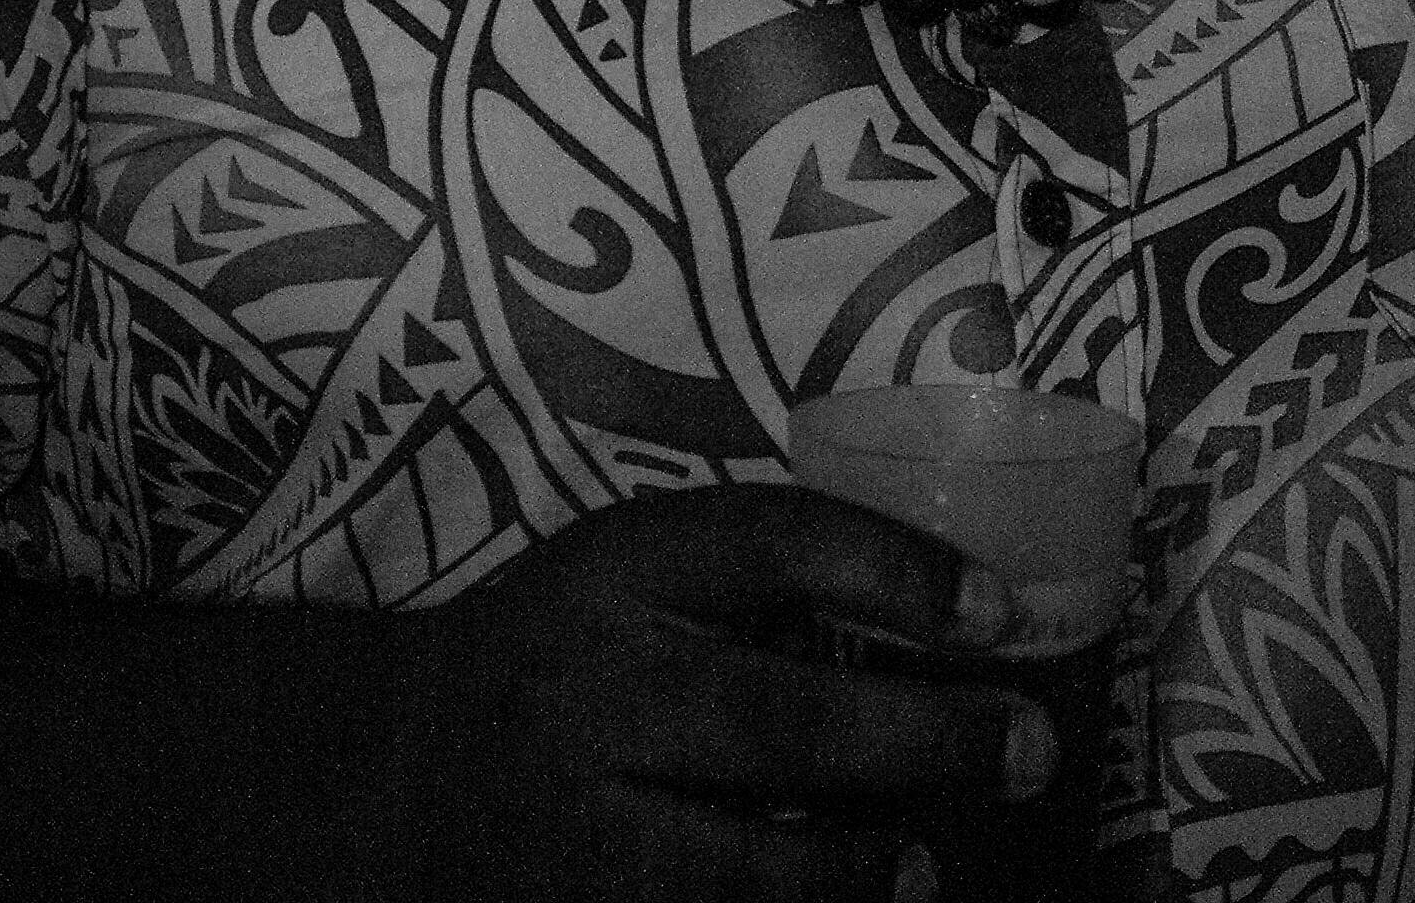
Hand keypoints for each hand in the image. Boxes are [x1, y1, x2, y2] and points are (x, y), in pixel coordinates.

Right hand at [380, 484, 1058, 901]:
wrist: (385, 774)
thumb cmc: (549, 652)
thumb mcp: (623, 573)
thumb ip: (745, 580)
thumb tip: (943, 608)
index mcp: (612, 575)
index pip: (772, 545)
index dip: (897, 571)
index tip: (1001, 606)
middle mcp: (590, 694)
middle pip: (780, 722)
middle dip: (923, 740)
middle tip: (1029, 748)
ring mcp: (571, 829)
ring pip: (739, 869)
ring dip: (855, 871)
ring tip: (927, 867)